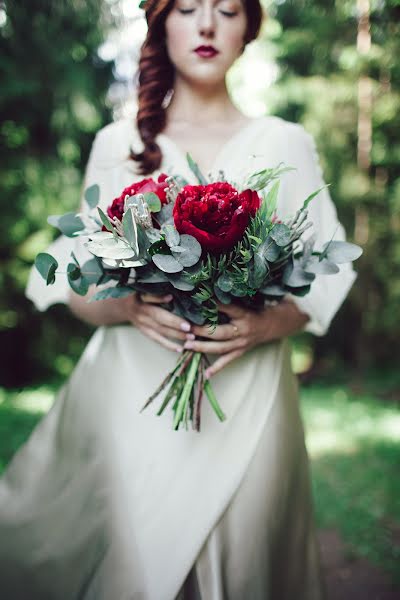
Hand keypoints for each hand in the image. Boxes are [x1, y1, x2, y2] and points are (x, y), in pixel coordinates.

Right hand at [121, 292, 191, 352]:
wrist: (122, 306)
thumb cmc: (137, 293)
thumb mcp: (142, 287)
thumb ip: (155, 289)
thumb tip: (174, 292)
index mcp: (139, 296)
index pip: (148, 297)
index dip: (158, 298)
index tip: (171, 297)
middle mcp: (140, 310)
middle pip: (157, 316)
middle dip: (173, 322)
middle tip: (188, 326)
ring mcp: (142, 323)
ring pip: (160, 330)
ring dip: (176, 335)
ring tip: (190, 337)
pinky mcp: (144, 331)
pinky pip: (157, 340)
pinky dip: (168, 345)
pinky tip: (180, 348)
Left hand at [182, 299, 309, 377]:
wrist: (272, 325)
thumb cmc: (254, 310)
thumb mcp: (245, 302)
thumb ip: (228, 300)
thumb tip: (207, 292)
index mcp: (244, 315)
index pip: (229, 309)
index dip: (215, 305)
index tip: (200, 301)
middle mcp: (243, 330)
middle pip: (220, 332)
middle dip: (202, 331)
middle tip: (187, 328)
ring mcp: (241, 343)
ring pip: (220, 348)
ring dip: (203, 347)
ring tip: (188, 345)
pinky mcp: (241, 351)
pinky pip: (227, 361)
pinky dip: (217, 368)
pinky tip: (206, 374)